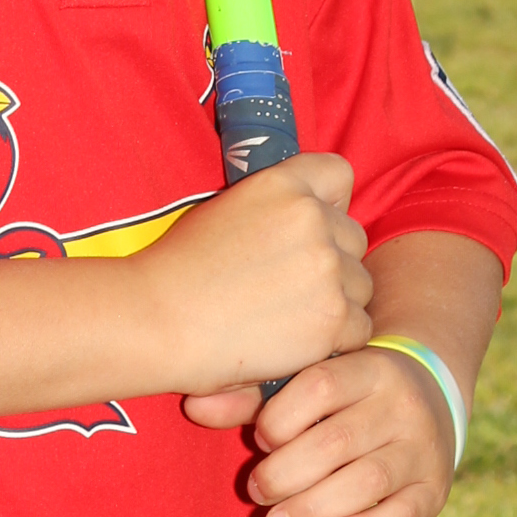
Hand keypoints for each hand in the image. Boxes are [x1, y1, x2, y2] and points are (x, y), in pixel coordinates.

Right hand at [136, 155, 371, 395]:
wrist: (155, 321)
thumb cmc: (177, 273)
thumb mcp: (224, 210)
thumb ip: (273, 208)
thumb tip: (311, 219)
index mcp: (282, 185)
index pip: (338, 174)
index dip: (329, 204)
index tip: (309, 231)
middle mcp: (312, 218)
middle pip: (354, 239)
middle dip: (331, 263)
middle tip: (286, 288)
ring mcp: (327, 268)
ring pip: (360, 286)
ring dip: (335, 303)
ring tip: (284, 319)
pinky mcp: (334, 317)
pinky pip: (359, 328)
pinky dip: (334, 341)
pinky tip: (292, 342)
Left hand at [183, 345, 457, 516]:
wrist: (430, 400)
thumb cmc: (347, 395)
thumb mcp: (312, 382)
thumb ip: (254, 396)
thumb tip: (193, 406)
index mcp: (369, 367)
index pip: (320, 386)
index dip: (280, 419)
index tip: (260, 440)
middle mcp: (401, 405)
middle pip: (336, 441)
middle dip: (285, 474)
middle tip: (256, 490)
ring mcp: (422, 448)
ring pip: (366, 481)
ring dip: (312, 508)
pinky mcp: (433, 490)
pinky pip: (402, 514)